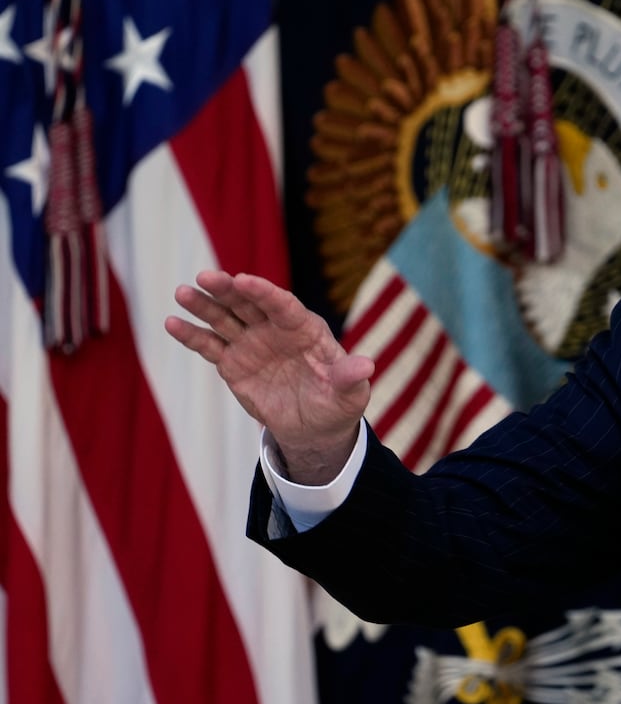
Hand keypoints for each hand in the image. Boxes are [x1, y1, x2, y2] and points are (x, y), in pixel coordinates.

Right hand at [165, 270, 372, 482]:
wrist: (314, 427)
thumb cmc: (337, 402)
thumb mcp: (350, 394)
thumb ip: (351, 377)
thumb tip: (367, 366)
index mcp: (304, 329)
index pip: (282, 304)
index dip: (263, 292)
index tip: (243, 280)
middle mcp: (274, 329)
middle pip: (248, 304)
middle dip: (228, 289)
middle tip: (206, 276)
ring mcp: (251, 344)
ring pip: (224, 319)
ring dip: (203, 305)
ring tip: (182, 293)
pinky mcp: (232, 363)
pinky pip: (209, 346)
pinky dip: (191, 335)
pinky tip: (171, 323)